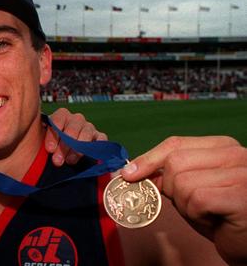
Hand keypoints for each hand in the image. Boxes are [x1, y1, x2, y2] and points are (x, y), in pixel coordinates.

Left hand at [46, 108, 107, 165]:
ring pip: (86, 133)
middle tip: (57, 161)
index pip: (57, 120)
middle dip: (64, 146)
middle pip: (72, 129)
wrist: (65, 149)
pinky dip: (97, 146)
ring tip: (70, 161)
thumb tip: (48, 148)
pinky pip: (101, 139)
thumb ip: (46, 141)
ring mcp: (88, 127)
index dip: (53, 135)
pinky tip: (90, 156)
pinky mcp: (99, 136)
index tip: (49, 150)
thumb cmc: (53, 144)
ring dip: (77, 149)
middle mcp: (76, 119)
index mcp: (62, 115)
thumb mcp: (47, 140)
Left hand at [122, 136, 246, 264]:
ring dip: (186, 205)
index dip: (148, 159)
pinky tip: (215, 219)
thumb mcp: (190, 190)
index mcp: (222, 146)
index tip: (129, 174)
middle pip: (175, 162)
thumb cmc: (220, 216)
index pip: (175, 144)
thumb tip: (133, 171)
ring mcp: (242, 173)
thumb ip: (169, 176)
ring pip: (183, 182)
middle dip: (172, 188)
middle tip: (192, 204)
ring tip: (207, 213)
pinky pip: (197, 199)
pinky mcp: (242, 195)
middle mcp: (236, 154)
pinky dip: (197, 214)